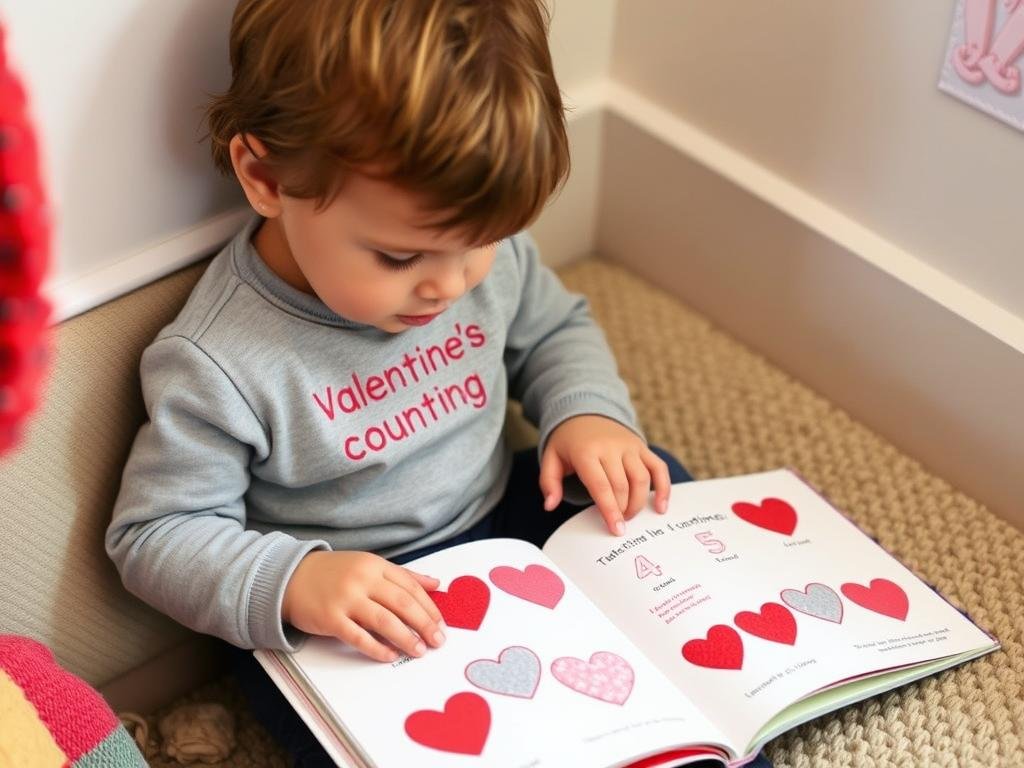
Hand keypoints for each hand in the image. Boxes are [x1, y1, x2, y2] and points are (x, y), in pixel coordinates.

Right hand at [282, 550, 445, 661]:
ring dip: (406, 638)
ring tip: (419, 651)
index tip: (441, 625)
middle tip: (437, 641)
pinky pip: (359, 637)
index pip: (411, 587)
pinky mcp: (330, 619)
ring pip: (385, 621)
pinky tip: (391, 655)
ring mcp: (346, 599)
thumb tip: (435, 584)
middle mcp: (363, 579)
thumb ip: (403, 575)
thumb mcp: (369, 565)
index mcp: (375, 565)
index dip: (430, 608)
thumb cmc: (334, 573)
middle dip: (424, 625)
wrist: (290, 577)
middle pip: (403, 604)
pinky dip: (377, 648)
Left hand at [540, 415, 670, 535]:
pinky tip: (660, 507)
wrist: (584, 411)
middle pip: (622, 486)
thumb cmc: (567, 442)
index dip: (610, 510)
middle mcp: (610, 447)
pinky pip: (658, 467)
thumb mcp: (551, 458)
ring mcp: (629, 446)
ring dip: (638, 503)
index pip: (601, 486)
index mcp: (586, 452)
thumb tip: (550, 506)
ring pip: (642, 478)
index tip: (616, 530)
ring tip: (629, 516)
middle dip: (622, 510)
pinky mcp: (642, 446)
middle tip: (618, 524)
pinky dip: (664, 488)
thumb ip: (549, 482)